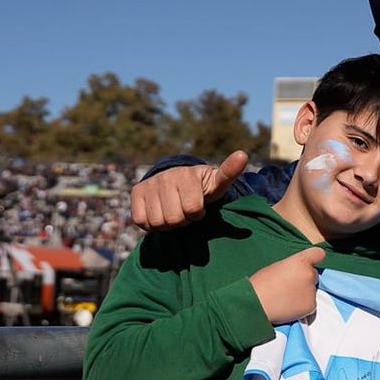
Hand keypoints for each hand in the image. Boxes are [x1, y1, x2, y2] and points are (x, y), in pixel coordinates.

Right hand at [130, 150, 248, 230]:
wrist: (176, 181)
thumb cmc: (201, 187)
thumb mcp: (217, 183)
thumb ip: (229, 172)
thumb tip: (243, 154)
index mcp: (188, 175)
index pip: (192, 209)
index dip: (197, 213)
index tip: (199, 205)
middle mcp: (166, 177)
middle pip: (174, 219)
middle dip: (183, 220)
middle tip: (184, 210)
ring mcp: (149, 184)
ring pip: (158, 222)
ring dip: (167, 224)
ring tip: (173, 211)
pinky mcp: (136, 192)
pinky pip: (141, 222)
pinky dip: (151, 224)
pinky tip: (159, 212)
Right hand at [249, 247, 325, 324]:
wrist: (256, 304)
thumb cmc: (261, 285)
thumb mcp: (277, 267)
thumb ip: (292, 267)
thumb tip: (297, 272)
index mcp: (300, 261)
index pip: (318, 254)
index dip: (314, 259)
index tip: (311, 264)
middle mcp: (309, 274)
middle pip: (313, 275)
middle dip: (304, 280)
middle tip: (289, 287)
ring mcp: (312, 291)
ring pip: (311, 292)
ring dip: (303, 295)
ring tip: (285, 299)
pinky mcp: (311, 306)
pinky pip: (310, 306)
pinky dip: (302, 308)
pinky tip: (288, 307)